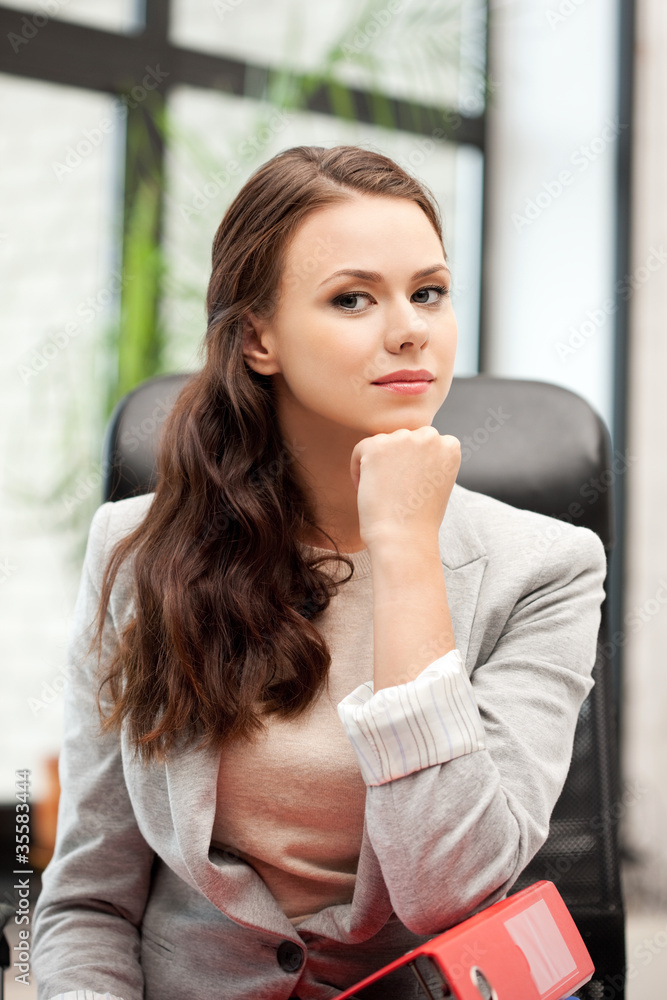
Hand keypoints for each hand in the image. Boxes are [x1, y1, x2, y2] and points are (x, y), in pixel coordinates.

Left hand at [349, 426, 460, 549]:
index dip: (413, 464)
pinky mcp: (377, 446)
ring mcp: (403, 439)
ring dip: (378, 464)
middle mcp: (430, 437)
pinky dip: (358, 469)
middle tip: (393, 491)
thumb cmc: (419, 519)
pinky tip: (365, 489)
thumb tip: (408, 452)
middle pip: (403, 439)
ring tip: (382, 492)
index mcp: (450, 446)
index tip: (409, 487)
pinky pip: (361, 449)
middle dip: (396, 461)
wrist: (404, 538)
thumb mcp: (437, 484)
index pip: (424, 442)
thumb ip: (429, 461)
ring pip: (383, 443)